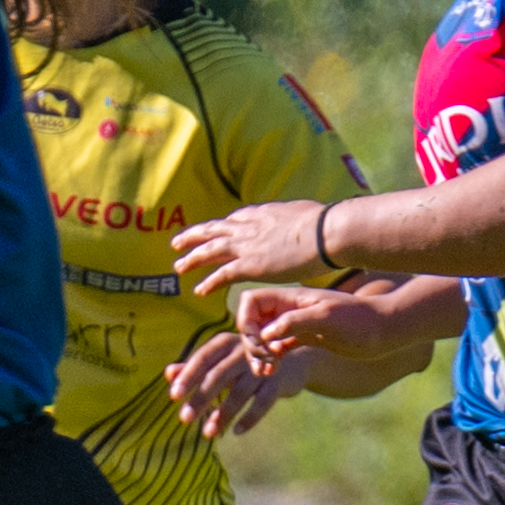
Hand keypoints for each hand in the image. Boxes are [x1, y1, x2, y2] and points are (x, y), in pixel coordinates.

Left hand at [167, 327, 308, 440]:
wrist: (292, 360)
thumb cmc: (245, 362)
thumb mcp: (220, 361)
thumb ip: (194, 367)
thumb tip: (168, 373)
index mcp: (224, 343)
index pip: (202, 359)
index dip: (188, 377)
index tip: (174, 396)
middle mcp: (243, 351)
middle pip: (218, 376)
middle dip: (201, 398)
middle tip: (185, 419)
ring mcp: (262, 367)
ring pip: (240, 392)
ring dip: (223, 414)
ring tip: (208, 433)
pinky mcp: (278, 382)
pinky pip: (263, 402)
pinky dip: (250, 417)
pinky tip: (237, 432)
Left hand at [173, 198, 339, 303]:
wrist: (326, 233)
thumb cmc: (327, 224)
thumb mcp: (306, 213)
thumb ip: (297, 219)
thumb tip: (306, 219)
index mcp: (263, 213)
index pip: (236, 219)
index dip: (223, 226)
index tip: (215, 230)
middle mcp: (249, 227)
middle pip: (213, 230)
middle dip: (194, 236)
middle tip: (177, 243)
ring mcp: (247, 245)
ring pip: (210, 250)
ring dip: (192, 259)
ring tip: (178, 267)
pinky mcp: (250, 265)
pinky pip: (222, 275)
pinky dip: (209, 282)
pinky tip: (199, 290)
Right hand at [230, 280, 403, 365]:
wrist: (387, 329)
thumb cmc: (361, 320)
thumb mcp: (327, 318)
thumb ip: (294, 321)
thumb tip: (265, 333)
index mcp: (292, 298)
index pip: (250, 302)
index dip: (246, 322)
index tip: (261, 342)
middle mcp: (290, 310)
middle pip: (252, 322)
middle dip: (251, 343)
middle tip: (265, 362)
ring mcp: (297, 324)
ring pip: (262, 337)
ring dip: (257, 354)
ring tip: (266, 372)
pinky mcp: (305, 338)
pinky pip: (276, 347)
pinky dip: (269, 359)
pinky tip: (274, 371)